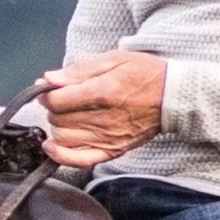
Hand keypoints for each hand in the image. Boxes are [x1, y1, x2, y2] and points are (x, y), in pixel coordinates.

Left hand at [24, 51, 166, 165]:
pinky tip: (54, 145)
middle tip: (63, 100)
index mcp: (101, 93)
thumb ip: (78, 70)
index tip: (50, 89)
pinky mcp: (113, 150)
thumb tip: (48, 79)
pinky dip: (61, 155)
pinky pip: (79, 160)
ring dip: (58, 127)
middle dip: (54, 109)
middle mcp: (102, 119)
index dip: (46, 94)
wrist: (173, 97)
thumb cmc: (144, 74)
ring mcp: (107, 138)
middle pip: (57, 120)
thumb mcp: (113, 59)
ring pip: (63, 138)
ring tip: (67, 116)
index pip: (55, 101)